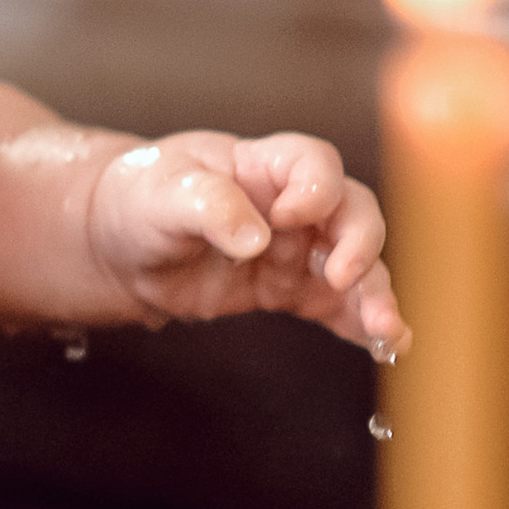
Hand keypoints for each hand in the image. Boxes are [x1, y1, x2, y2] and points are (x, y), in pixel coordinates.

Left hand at [84, 132, 403, 352]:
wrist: (119, 249)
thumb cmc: (140, 201)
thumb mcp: (161, 194)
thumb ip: (208, 206)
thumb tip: (254, 238)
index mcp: (262, 165)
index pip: (314, 164)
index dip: (315, 188)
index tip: (290, 217)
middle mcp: (292, 205)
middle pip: (352, 212)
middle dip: (360, 243)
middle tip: (342, 276)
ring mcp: (297, 250)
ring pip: (356, 265)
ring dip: (375, 294)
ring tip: (385, 329)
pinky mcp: (292, 292)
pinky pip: (339, 307)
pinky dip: (365, 324)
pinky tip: (389, 344)